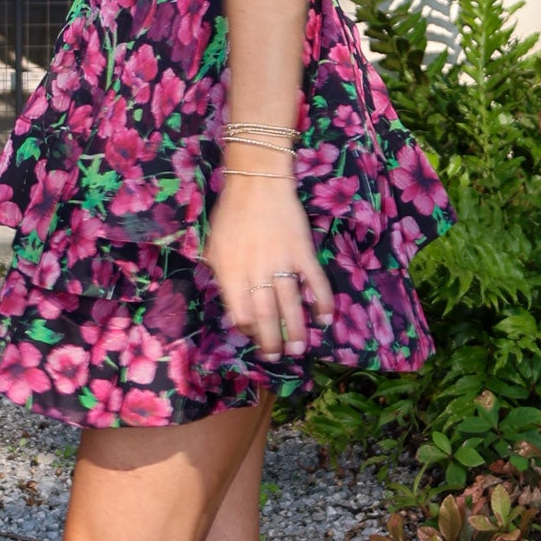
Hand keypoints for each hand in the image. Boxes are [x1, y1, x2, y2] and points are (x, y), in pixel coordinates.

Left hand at [201, 175, 333, 358]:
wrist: (257, 183)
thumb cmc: (231, 215)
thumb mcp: (214, 247)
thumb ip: (221, 277)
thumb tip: (233, 310)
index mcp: (230, 271)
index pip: (240, 311)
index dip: (247, 328)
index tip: (254, 336)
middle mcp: (256, 271)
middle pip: (265, 313)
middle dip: (271, 340)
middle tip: (278, 357)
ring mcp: (281, 262)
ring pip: (290, 303)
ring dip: (296, 329)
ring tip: (299, 349)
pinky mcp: (303, 252)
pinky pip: (315, 281)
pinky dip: (322, 301)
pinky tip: (326, 319)